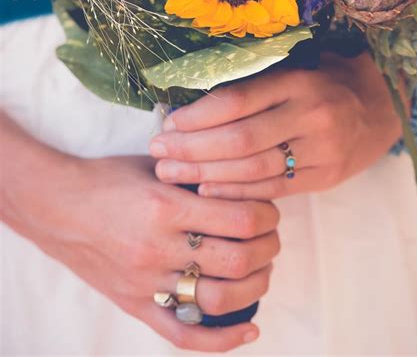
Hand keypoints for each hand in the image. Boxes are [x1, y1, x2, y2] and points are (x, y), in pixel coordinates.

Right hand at [1, 120, 279, 351]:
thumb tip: (244, 183)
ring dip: (255, 286)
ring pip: (219, 299)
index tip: (269, 210)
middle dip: (267, 249)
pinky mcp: (135, 305)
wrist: (57, 206)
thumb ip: (196, 175)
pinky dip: (222, 341)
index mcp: (166, 207)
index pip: (239, 219)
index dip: (267, 215)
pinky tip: (250, 329)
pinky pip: (183, 334)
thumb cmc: (108, 178)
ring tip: (261, 270)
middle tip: (270, 237)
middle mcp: (158, 248)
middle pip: (237, 260)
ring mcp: (146, 282)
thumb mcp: (155, 165)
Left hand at [150, 53, 401, 200]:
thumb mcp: (293, 67)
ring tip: (172, 173)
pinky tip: (207, 190)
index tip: (167, 123)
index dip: (197, 116)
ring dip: (206, 173)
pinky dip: (238, 192)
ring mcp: (322, 149)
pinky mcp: (327, 176)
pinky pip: (275, 189)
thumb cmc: (323, 79)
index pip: (236, 101)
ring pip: (254, 169)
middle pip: (240, 139)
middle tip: (158, 153)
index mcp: (297, 80)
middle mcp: (311, 114)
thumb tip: (192, 102)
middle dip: (192, 149)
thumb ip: (253, 82)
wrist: (380, 105)